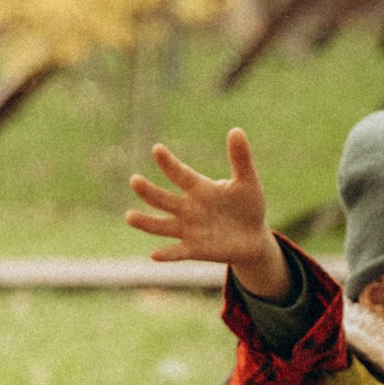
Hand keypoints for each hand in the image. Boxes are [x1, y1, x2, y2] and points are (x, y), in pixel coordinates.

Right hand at [129, 130, 286, 298]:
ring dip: (146, 222)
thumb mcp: (247, 182)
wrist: (254, 238)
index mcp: (199, 188)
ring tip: (129, 216)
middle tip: (134, 180)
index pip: (180, 174)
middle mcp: (188, 208)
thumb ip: (240, 159)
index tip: (157, 149)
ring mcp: (189, 229)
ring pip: (162, 225)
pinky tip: (154, 254)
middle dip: (149, 191)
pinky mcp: (195, 249)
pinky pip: (178, 251)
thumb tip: (236, 130)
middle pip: (164, 199)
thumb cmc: (248, 205)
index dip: (169, 163)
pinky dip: (167, 253)